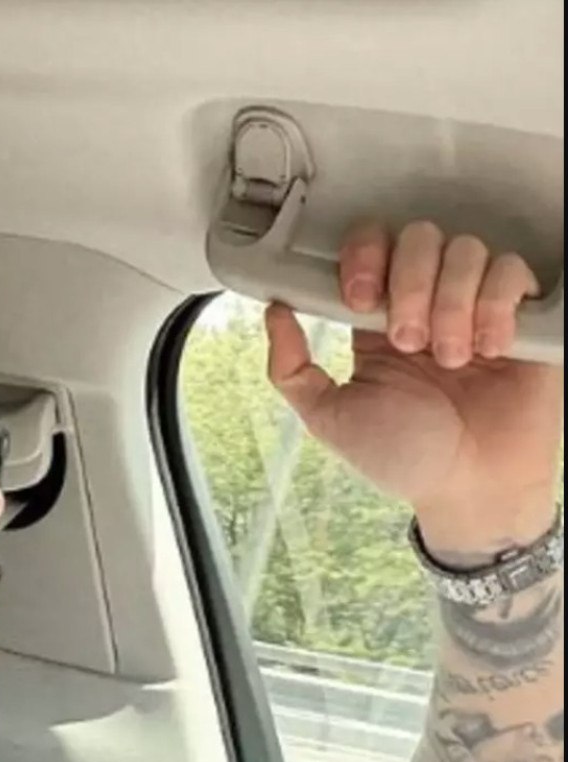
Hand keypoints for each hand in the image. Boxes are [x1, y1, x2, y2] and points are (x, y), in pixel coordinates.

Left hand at [264, 221, 563, 551]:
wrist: (472, 489)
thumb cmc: (408, 460)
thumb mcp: (331, 420)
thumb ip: (292, 371)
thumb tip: (273, 312)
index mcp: (380, 318)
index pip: (371, 246)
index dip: (364, 258)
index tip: (359, 300)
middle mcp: (428, 302)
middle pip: (418, 237)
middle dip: (409, 286)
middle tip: (410, 344)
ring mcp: (475, 304)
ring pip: (465, 251)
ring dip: (451, 306)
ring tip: (453, 360)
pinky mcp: (521, 313)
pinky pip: (511, 272)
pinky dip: (495, 309)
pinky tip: (490, 350)